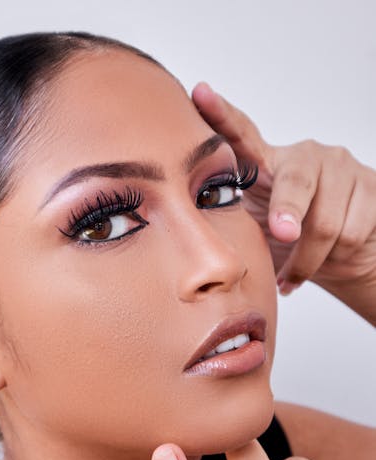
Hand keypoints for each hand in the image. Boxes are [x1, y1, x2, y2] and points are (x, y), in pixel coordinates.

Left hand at [192, 83, 375, 308]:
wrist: (345, 258)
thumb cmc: (292, 241)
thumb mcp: (259, 229)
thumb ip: (238, 219)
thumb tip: (195, 227)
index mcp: (268, 164)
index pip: (242, 135)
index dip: (221, 115)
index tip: (200, 92)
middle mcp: (306, 157)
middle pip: (295, 182)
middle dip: (288, 212)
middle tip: (283, 234)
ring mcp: (342, 167)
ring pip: (325, 223)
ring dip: (308, 260)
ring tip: (296, 271)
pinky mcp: (372, 184)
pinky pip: (351, 232)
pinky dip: (333, 262)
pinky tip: (327, 265)